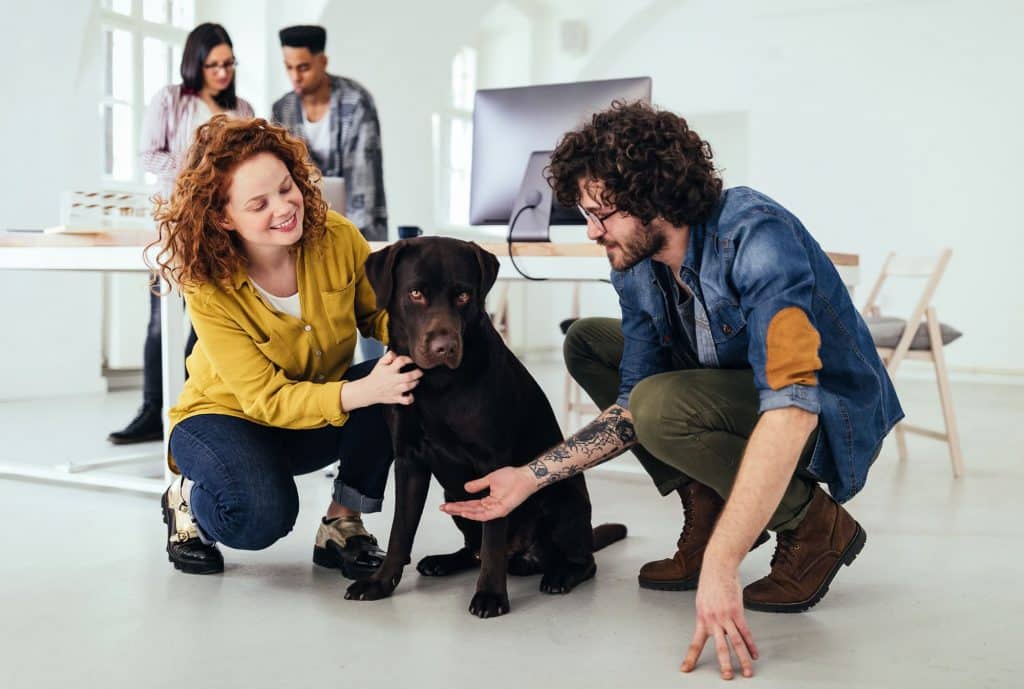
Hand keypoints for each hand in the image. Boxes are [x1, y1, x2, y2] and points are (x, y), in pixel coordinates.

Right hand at [341, 351, 421, 410]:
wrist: (369, 390)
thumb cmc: (376, 376)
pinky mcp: (395, 398)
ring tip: (416, 380)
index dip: (408, 359)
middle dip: (416, 373)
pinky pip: (405, 401)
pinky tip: (411, 394)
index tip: (411, 360)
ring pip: (407, 387)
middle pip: (407, 376)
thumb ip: (388, 357)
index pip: (400, 362)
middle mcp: (392, 380)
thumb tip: (395, 353)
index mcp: (389, 370)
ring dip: (414, 383)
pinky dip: (410, 398)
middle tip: (420, 372)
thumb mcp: (379, 364)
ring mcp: (394, 390)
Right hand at [439, 466, 536, 520]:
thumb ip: (478, 484)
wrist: (524, 477)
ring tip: (450, 509)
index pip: (470, 504)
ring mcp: (495, 509)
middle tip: (443, 508)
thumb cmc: (512, 477)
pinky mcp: (501, 510)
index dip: (457, 505)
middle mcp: (491, 507)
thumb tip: (466, 487)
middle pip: (470, 510)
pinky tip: (465, 512)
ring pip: (475, 513)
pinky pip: (485, 515)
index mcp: (488, 500)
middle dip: (456, 509)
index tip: (446, 505)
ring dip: (462, 511)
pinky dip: (474, 514)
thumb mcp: (490, 479)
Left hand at [681, 565, 758, 679]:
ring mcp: (726, 617)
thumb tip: (710, 627)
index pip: (694, 644)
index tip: (685, 670)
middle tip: (726, 677)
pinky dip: (751, 645)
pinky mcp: (737, 612)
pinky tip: (755, 655)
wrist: (718, 568)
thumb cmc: (710, 584)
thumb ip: (707, 618)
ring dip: (742, 659)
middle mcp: (712, 621)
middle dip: (723, 664)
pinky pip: (746, 632)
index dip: (690, 658)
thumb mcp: (702, 603)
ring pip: (735, 643)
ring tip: (747, 672)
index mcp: (701, 620)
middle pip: (719, 647)